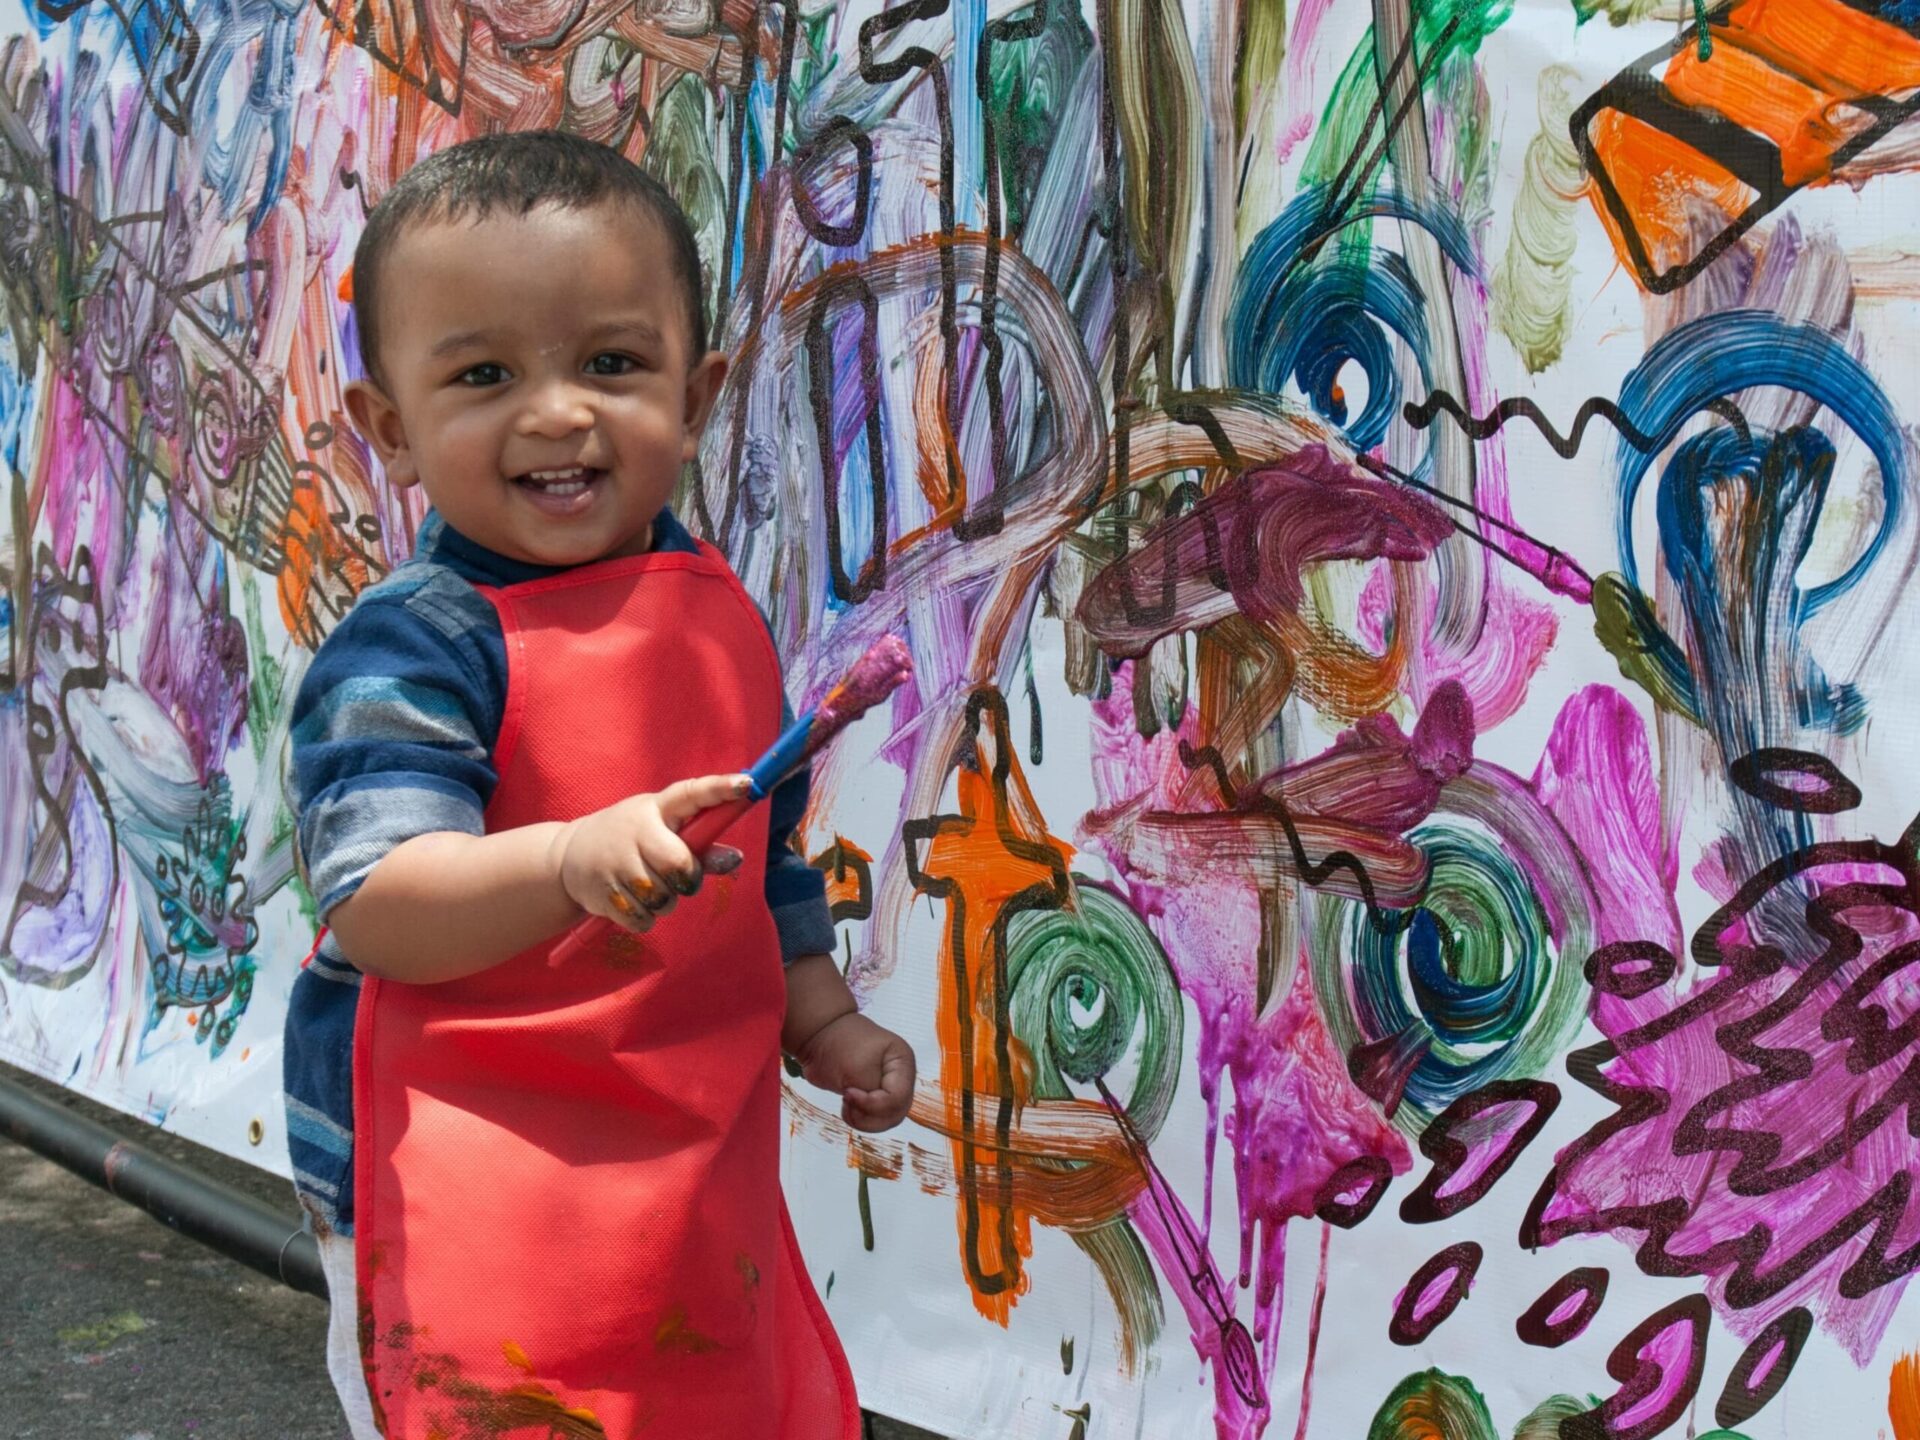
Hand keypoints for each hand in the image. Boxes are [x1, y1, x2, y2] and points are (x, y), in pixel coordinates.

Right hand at [551, 774, 748, 931]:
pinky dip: (645, 917)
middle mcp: (635, 830)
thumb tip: (736, 859)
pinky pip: (644, 919)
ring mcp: (615, 863)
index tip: (746, 783)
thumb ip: (701, 847)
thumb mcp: (662, 832)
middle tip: (678, 877)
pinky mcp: (603, 894)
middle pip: (679, 864)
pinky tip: (632, 900)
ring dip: (665, 901)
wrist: (567, 858)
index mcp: (655, 808)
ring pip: (664, 898)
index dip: (719, 789)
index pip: (690, 793)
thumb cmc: (632, 841)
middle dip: (687, 879)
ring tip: (648, 886)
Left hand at [793, 1012, 915, 1132]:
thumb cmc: (840, 1044)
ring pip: (887, 1120)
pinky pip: (875, 1121)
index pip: (898, 1097)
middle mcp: (901, 1077)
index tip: (848, 1092)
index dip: (872, 1103)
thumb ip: (872, 1096)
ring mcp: (890, 1089)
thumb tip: (876, 1114)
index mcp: (902, 1063)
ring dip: (863, 1119)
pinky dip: (859, 1119)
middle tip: (846, 1098)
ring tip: (846, 1103)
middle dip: (868, 1113)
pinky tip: (847, 1105)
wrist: (821, 1036)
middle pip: (896, 1112)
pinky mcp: (876, 1099)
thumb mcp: (857, 1068)